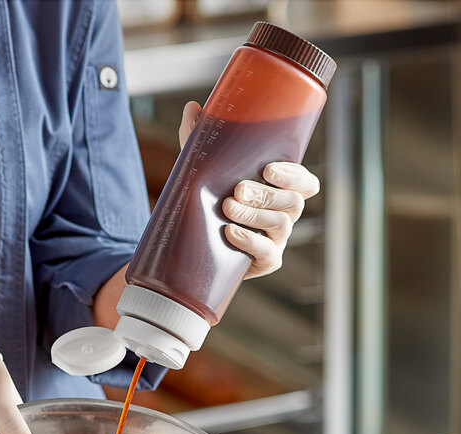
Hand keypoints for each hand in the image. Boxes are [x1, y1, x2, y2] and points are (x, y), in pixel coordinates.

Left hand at [179, 101, 319, 278]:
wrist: (194, 241)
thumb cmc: (209, 198)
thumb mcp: (205, 168)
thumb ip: (200, 139)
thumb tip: (193, 107)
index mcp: (280, 190)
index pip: (305, 182)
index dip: (294, 175)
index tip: (268, 169)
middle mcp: (284, 214)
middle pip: (293, 203)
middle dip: (266, 195)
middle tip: (237, 189)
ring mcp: (277, 239)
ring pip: (281, 225)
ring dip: (254, 216)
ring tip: (227, 208)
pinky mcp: (266, 261)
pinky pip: (269, 254)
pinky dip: (250, 242)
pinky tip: (230, 232)